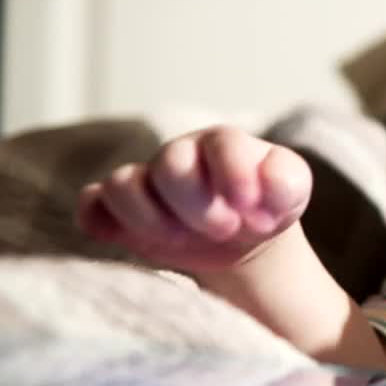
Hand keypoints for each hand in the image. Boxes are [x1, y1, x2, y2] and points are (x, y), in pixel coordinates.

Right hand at [76, 126, 312, 274]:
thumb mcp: (292, 191)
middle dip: (197, 205)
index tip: (252, 213)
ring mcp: (147, 181)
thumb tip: (267, 183)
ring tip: (180, 240)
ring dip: (150, 218)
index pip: (223, 144)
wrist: (243, 231)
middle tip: (224, 229)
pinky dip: (97, 219)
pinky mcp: (122, 211)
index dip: (236, 178)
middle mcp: (180, 155)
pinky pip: (93, 205)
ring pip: (123, 183)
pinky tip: (116, 239)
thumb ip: (288, 180)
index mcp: (224, 144)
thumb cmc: (266, 205)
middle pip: (171, 165)